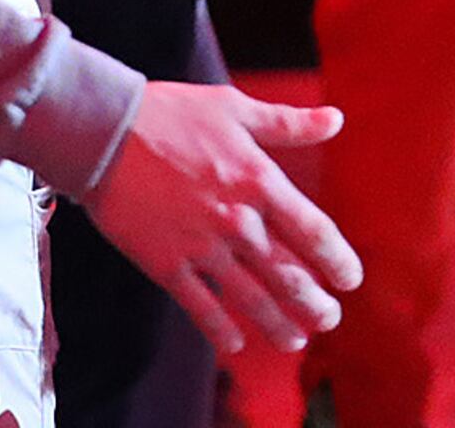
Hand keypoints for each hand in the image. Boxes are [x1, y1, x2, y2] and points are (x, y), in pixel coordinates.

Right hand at [85, 85, 360, 355]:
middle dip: (313, 304)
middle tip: (330, 320)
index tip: (350, 280)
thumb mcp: (236, 109)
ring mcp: (201, 247)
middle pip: (288, 274)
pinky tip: (236, 344)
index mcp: (259, 181)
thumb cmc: (172, 114)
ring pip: (251, 299)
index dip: (337, 260)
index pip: (313, 231)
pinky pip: (200, 306)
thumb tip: (336, 119)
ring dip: (277, 325)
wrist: (103, 133)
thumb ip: (289, 123)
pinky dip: (220, 329)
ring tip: (296, 342)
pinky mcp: (166, 264)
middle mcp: (237, 221)